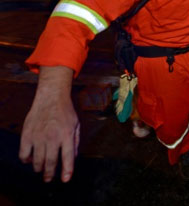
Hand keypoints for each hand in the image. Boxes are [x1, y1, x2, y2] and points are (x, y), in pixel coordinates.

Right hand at [19, 66, 78, 182]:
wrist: (51, 98)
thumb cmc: (65, 112)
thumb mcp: (76, 125)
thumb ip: (75, 142)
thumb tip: (73, 157)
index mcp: (66, 135)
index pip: (68, 157)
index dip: (67, 170)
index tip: (65, 179)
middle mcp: (52, 137)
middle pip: (50, 162)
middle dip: (50, 173)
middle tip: (49, 178)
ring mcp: (38, 136)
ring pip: (36, 160)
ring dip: (38, 168)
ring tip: (41, 169)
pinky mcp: (27, 134)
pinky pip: (23, 153)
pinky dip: (26, 159)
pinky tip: (29, 159)